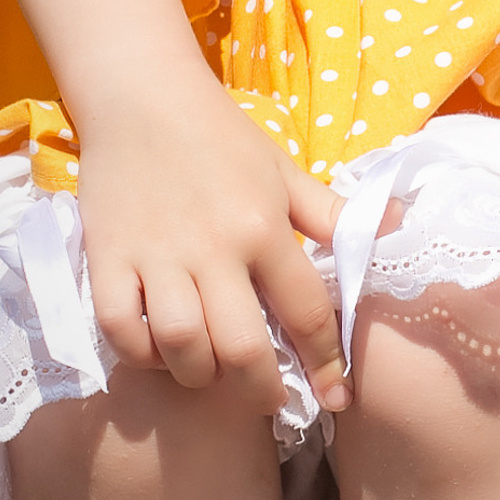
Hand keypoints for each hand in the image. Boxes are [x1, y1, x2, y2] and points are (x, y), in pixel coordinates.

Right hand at [1, 0, 348, 414]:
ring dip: (199, 375)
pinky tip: (159, 350)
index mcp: (265, 227)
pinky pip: (119, 330)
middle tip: (270, 401)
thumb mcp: (287, 172)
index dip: (326, 363)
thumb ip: (333, 214)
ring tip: (212, 374)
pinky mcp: (106, 260)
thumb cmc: (223, 137)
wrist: (143, 98)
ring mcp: (155, 257)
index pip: (306, 312)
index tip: (334, 400)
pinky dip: (141, 354)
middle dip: (261, 390)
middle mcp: (213, 249)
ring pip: (179, 347)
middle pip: (240, 347)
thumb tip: (394, 233)